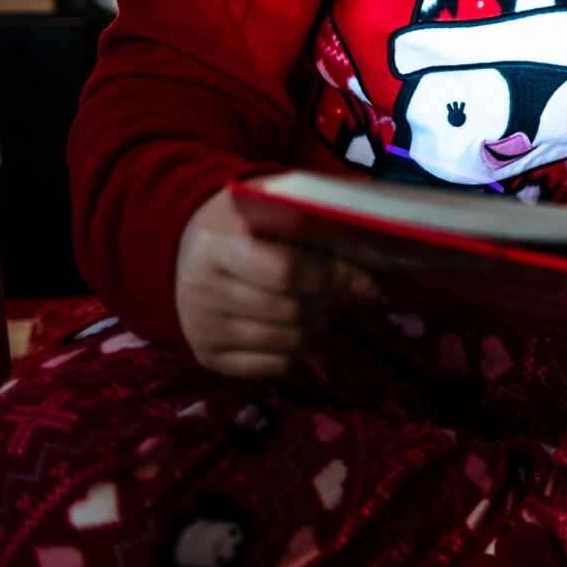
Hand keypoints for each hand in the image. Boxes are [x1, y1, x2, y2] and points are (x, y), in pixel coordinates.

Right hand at [174, 184, 378, 379]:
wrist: (189, 247)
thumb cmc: (243, 222)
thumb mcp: (270, 201)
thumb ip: (315, 219)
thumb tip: (376, 244)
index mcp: (217, 243)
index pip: (287, 273)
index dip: (335, 277)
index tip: (367, 279)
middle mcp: (201, 290)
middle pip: (292, 311)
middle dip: (332, 300)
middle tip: (349, 287)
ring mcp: (201, 329)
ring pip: (288, 341)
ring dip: (319, 322)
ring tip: (324, 300)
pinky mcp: (208, 357)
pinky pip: (275, 365)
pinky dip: (299, 346)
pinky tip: (300, 321)